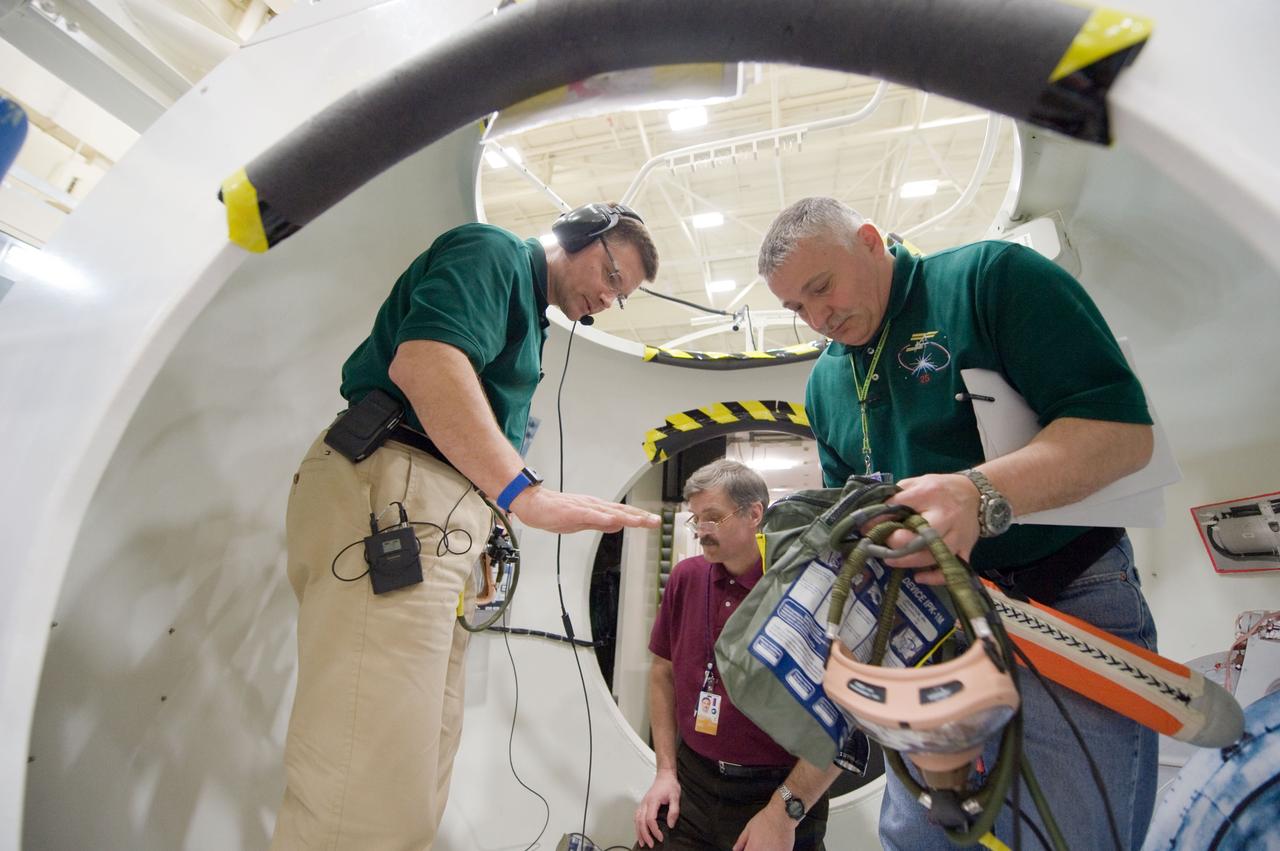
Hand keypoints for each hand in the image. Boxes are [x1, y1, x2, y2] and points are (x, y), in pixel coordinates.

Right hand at [510, 486, 659, 533]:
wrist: (533, 504)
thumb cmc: (554, 512)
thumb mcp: (582, 522)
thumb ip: (600, 523)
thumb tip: (618, 524)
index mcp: (597, 508)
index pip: (622, 513)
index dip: (639, 517)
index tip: (654, 521)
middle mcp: (594, 505)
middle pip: (621, 511)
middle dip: (640, 516)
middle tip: (657, 520)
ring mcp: (585, 507)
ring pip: (610, 512)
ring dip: (627, 516)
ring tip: (642, 521)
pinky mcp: (573, 512)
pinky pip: (591, 515)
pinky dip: (603, 518)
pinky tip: (614, 520)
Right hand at [634, 769, 680, 847]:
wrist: (665, 776)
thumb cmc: (669, 785)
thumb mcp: (675, 796)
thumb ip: (674, 811)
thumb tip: (670, 824)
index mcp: (652, 801)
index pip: (650, 819)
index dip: (654, 830)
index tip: (660, 837)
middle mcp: (645, 802)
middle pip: (641, 821)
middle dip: (645, 835)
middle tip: (650, 844)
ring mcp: (642, 803)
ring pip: (636, 820)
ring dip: (638, 832)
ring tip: (642, 842)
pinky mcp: (643, 804)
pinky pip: (636, 816)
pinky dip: (637, 826)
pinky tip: (639, 832)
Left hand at [732, 799, 796, 850]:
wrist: (782, 814)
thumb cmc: (766, 819)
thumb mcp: (749, 828)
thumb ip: (741, 841)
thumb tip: (735, 849)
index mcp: (753, 848)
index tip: (749, 848)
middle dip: (756, 850)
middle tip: (758, 845)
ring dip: (766, 850)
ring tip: (767, 844)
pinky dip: (776, 850)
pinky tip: (775, 846)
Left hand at [880, 473, 980, 582]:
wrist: (976, 494)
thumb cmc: (940, 489)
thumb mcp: (916, 483)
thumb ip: (895, 496)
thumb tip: (871, 515)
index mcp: (928, 494)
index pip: (897, 508)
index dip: (878, 519)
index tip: (865, 527)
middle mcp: (944, 516)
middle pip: (916, 537)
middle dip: (893, 545)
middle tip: (880, 546)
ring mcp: (957, 536)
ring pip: (931, 556)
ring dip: (907, 562)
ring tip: (891, 560)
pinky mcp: (965, 549)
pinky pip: (952, 569)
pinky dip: (935, 577)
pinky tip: (919, 576)